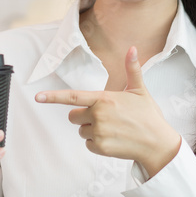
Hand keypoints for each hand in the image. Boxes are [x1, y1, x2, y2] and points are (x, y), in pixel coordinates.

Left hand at [34, 46, 180, 176]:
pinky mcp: (100, 147)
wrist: (157, 143)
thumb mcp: (139, 91)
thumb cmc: (148, 116)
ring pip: (81, 131)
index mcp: (104, 99)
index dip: (53, 97)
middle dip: (84, 117)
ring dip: (92, 131)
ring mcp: (98, 132)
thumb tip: (133, 49)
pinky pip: (88, 144)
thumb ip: (132, 70)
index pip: (73, 97)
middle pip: (73, 116)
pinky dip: (97, 143)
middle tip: (106, 118)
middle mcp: (98, 115)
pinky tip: (113, 140)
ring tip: (113, 129)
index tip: (38, 97)